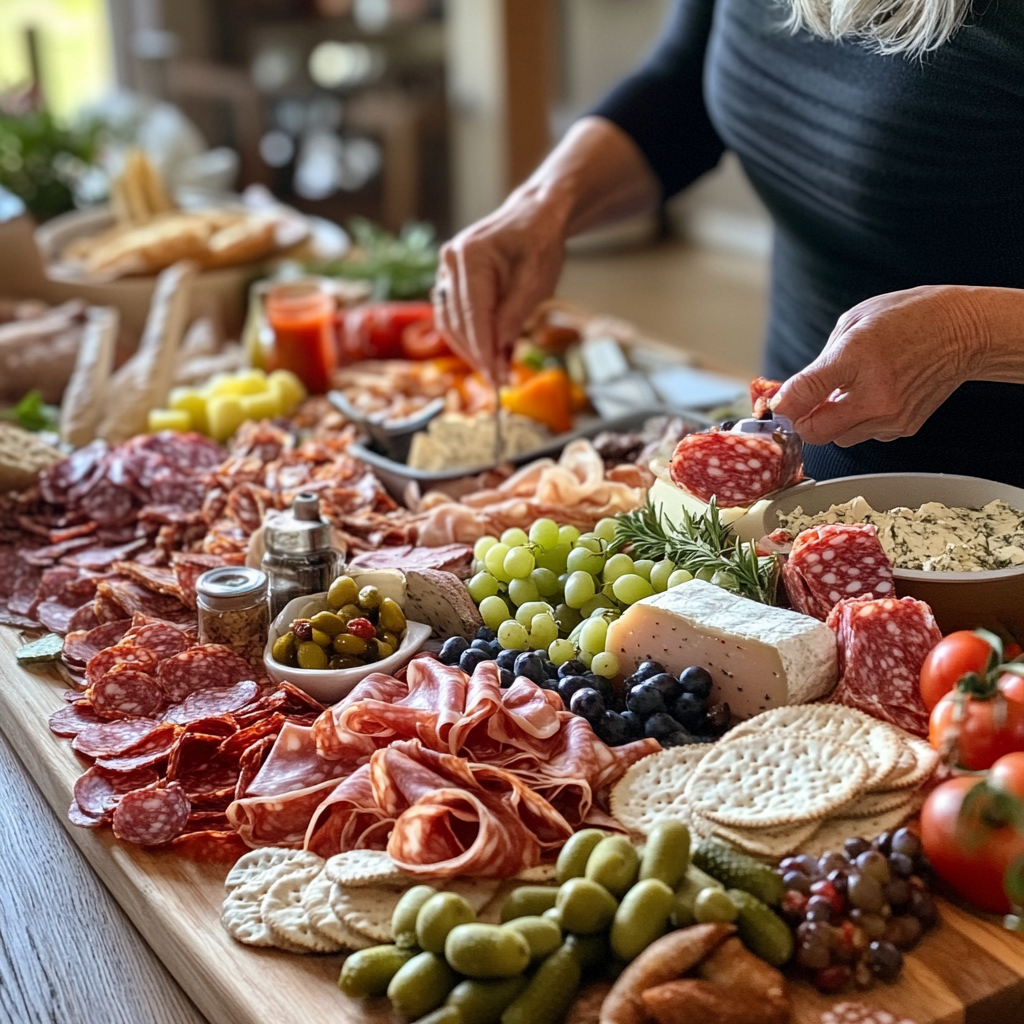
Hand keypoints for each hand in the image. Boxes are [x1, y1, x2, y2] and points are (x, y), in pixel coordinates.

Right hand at [433, 117, 661, 382]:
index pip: (473, 317)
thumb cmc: (539, 243)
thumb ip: (515, 315)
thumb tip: (499, 350)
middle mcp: (451, 262)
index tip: (496, 377)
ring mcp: (446, 270)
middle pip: (458, 323)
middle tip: (499, 381)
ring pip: (450, 323)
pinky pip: (453, 315)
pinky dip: (469, 336)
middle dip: (478, 355)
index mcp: (471, 257)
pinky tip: (488, 351)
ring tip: (495, 369)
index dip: (484, 351)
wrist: (534, 218)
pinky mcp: (450, 280)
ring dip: (471, 350)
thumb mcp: (536, 280)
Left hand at [771, 285, 982, 446]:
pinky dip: (859, 422)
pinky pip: (864, 435)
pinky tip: (873, 397)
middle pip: (815, 432)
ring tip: (849, 393)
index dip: (781, 405)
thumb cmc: (908, 319)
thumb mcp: (853, 324)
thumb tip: (792, 394)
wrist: (964, 331)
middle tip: (805, 406)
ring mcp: (891, 415)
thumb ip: (820, 363)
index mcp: (856, 357)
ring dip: (832, 422)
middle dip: (803, 422)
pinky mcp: (904, 428)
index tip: (776, 407)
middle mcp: (874, 393)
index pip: (803, 394)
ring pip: (838, 438)